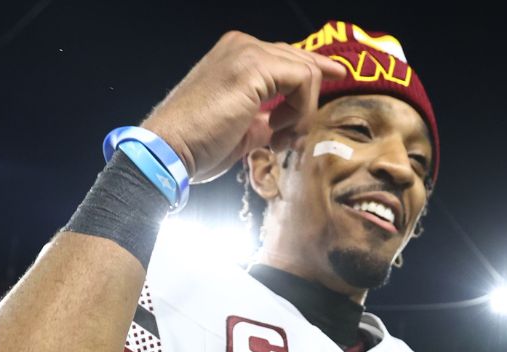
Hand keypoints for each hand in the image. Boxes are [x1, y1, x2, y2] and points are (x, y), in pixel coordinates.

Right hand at [140, 31, 346, 182]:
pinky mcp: (254, 66)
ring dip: (301, 113)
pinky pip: (304, 81)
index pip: (289, 59)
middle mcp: (242, 45)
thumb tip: (289, 125)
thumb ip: (268, 118)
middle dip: (307, 104)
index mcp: (236, 55)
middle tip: (290, 139)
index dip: (316, 74)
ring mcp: (247, 52)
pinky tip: (278, 132)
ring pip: (307, 72)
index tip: (335, 84)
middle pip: (303, 62)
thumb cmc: (199, 145)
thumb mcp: (243, 128)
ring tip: (277, 139)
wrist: (170, 151)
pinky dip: (300, 111)